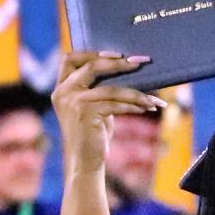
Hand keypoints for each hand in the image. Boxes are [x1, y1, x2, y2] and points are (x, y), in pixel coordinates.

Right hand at [51, 51, 164, 173]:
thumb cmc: (93, 134)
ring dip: (136, 93)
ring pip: (111, 89)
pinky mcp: (86, 114)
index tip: (118, 53)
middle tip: (140, 63)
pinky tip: (146, 107)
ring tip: (153, 98)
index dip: (93, 52)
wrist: (85, 162)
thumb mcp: (93, 107)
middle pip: (92, 66)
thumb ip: (99, 88)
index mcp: (61, 88)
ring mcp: (73, 102)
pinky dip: (134, 105)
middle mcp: (64, 92)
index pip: (70, 58)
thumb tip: (126, 70)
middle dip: (119, 63)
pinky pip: (116, 104)